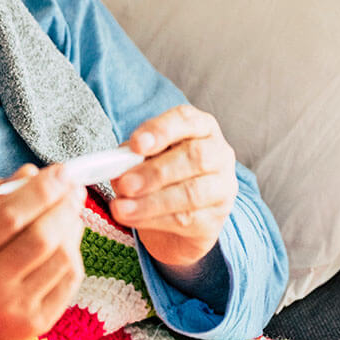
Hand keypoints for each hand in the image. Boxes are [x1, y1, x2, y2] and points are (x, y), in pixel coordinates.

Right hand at [0, 163, 85, 339]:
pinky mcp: (34, 325)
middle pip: (39, 238)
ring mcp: (12, 310)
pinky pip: (68, 282)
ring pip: (60, 259)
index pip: (8, 217)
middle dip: (63, 206)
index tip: (61, 170)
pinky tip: (66, 240)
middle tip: (73, 186)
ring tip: (69, 211)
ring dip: (71, 228)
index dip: (41, 190)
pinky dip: (73, 254)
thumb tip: (30, 172)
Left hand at [110, 104, 237, 267]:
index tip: (136, 145)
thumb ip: (130, 158)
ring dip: (151, 201)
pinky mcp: (216, 218)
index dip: (161, 131)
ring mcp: (222, 187)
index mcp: (200, 127)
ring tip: (121, 207)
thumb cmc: (156, 174)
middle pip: (195, 157)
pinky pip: (187, 220)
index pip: (186, 119)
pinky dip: (153, 219)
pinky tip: (131, 217)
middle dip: (155, 171)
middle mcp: (218, 153)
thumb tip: (117, 168)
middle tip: (125, 184)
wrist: (171, 217)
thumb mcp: (141, 158)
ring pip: (192, 193)